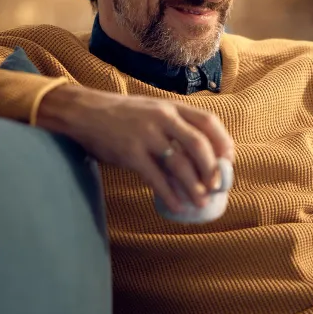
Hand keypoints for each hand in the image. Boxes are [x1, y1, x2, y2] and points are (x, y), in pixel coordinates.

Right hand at [36, 84, 233, 212]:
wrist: (83, 111)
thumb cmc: (121, 115)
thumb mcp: (152, 109)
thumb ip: (174, 125)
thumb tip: (198, 154)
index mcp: (171, 107)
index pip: (207, 121)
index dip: (223, 142)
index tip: (229, 160)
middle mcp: (162, 118)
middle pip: (198, 144)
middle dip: (211, 168)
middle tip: (217, 186)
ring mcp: (145, 135)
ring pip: (179, 164)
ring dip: (194, 186)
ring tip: (201, 202)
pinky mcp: (129, 153)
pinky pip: (155, 177)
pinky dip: (169, 194)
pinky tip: (178, 206)